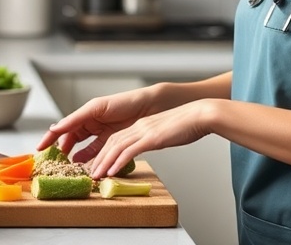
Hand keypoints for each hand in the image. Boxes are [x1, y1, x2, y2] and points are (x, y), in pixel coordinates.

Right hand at [37, 86, 160, 164]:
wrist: (147, 107)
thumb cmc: (122, 102)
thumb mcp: (95, 108)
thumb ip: (75, 119)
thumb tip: (55, 127)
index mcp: (85, 113)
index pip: (63, 127)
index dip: (50, 137)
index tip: (40, 148)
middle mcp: (91, 123)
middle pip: (71, 139)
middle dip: (62, 149)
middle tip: (54, 161)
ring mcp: (101, 134)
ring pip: (83, 148)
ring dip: (75, 157)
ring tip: (68, 166)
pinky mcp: (112, 143)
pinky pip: (97, 153)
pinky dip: (90, 159)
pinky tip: (84, 165)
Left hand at [87, 99, 218, 179]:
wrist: (200, 115)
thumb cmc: (187, 126)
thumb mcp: (164, 133)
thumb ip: (153, 139)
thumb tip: (149, 147)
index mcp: (141, 125)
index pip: (116, 139)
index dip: (104, 152)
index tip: (98, 164)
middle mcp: (139, 127)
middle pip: (112, 143)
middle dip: (99, 158)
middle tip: (90, 172)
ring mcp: (145, 131)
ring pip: (117, 147)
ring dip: (104, 162)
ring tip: (96, 175)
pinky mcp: (152, 138)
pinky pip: (130, 150)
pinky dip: (118, 161)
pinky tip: (111, 171)